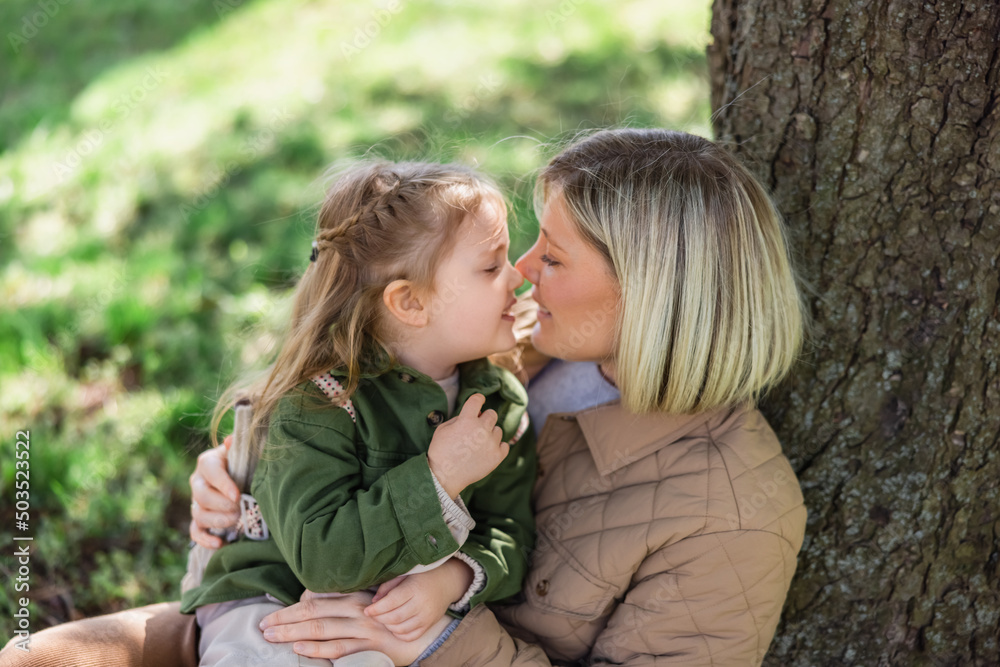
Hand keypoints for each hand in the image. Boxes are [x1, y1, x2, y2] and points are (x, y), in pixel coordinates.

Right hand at [188, 435, 240, 547]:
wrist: (240, 476)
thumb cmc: (243, 463)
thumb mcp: (243, 452)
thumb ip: (239, 447)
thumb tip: (231, 441)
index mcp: (207, 462)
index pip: (210, 471)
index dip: (222, 484)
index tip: (237, 495)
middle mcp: (198, 481)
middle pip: (201, 496)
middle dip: (221, 504)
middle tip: (240, 508)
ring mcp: (196, 502)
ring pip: (199, 514)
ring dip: (218, 520)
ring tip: (236, 520)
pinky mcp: (198, 519)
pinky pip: (195, 532)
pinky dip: (206, 539)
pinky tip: (220, 544)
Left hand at [259, 590, 448, 663]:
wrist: (422, 633)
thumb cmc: (389, 616)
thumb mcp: (366, 599)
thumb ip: (340, 597)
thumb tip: (308, 596)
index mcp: (354, 596)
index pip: (315, 601)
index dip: (290, 608)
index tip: (271, 615)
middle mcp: (355, 611)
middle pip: (312, 614)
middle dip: (285, 620)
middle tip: (263, 626)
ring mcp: (361, 630)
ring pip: (321, 631)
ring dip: (293, 634)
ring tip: (272, 637)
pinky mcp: (368, 649)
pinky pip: (338, 649)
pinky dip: (317, 650)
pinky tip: (299, 649)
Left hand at [366, 559, 472, 640]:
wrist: (447, 582)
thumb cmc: (423, 576)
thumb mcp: (405, 574)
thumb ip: (388, 586)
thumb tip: (374, 602)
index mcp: (414, 588)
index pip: (391, 602)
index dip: (376, 609)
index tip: (367, 610)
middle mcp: (422, 604)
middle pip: (394, 617)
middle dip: (379, 618)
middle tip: (373, 614)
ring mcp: (427, 617)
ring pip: (401, 629)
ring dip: (388, 626)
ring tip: (384, 619)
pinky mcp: (429, 625)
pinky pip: (411, 636)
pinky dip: (399, 634)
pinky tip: (395, 626)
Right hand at [427, 393, 507, 497]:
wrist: (444, 476)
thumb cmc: (440, 452)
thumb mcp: (443, 429)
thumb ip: (459, 418)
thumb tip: (474, 413)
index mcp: (467, 420)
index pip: (477, 399)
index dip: (478, 399)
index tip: (479, 401)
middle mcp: (481, 429)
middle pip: (492, 414)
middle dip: (485, 418)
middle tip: (476, 428)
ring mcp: (491, 443)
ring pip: (498, 430)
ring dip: (490, 434)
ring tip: (478, 444)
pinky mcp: (497, 456)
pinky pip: (505, 445)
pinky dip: (498, 447)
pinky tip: (487, 451)